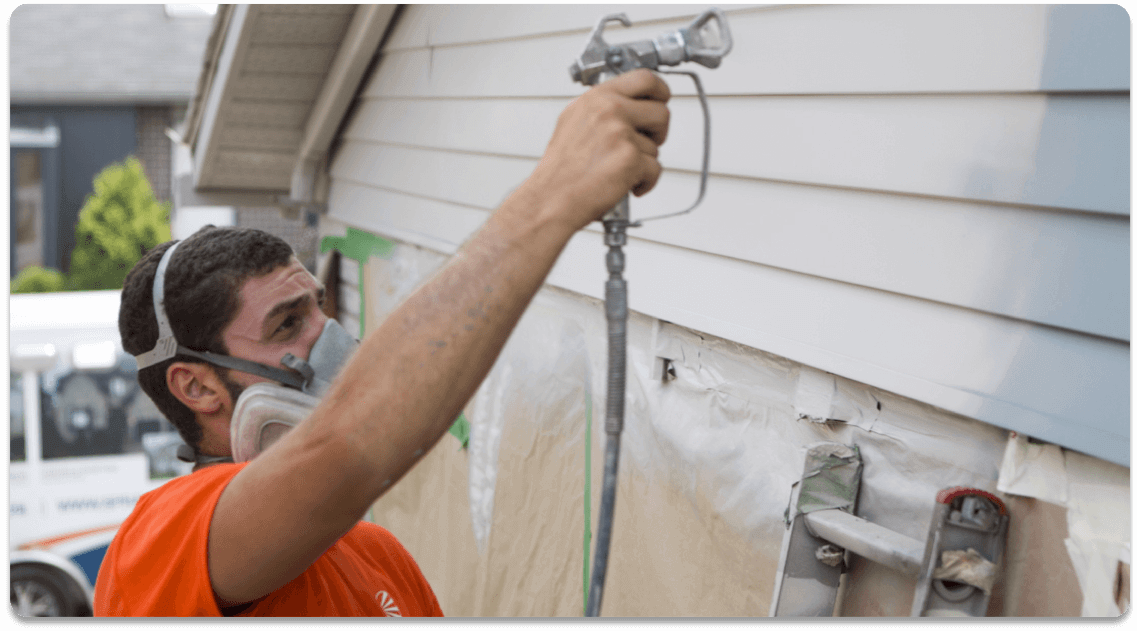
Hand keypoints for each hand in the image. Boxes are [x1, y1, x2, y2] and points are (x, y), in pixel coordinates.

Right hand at [523, 68, 670, 231]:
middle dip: (660, 131)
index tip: (662, 100)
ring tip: (619, 172)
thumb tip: (628, 106)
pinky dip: (645, 182)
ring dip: (644, 163)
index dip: (660, 91)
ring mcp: (620, 133)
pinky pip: (655, 169)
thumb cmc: (560, 171)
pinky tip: (625, 185)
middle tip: (648, 143)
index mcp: (595, 98)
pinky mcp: (630, 158)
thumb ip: (601, 110)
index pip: (643, 78)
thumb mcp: (573, 124)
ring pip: (656, 146)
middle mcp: (608, 110)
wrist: (550, 199)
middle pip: (661, 111)